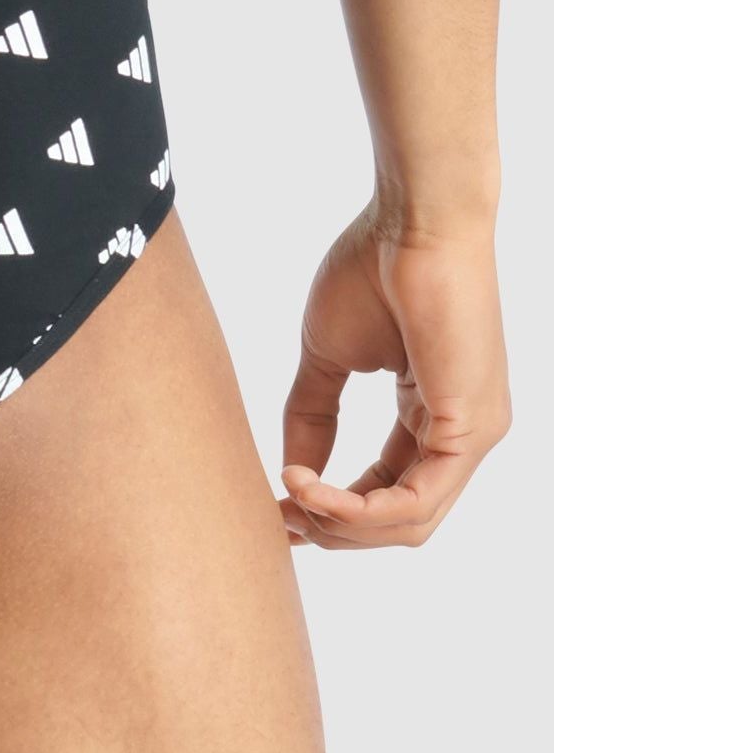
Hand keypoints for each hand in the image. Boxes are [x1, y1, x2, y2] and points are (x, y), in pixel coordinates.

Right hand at [279, 207, 508, 549]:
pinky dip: (357, 509)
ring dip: (341, 526)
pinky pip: (414, 501)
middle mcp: (462, 434)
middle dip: (335, 530)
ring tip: (292, 502)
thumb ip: (313, 415)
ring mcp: (473, 435)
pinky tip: (311, 490)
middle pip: (400, 521)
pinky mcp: (470, 429)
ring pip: (409, 523)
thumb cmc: (372, 270)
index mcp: (433, 415)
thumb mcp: (329, 356)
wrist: (412, 223)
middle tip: (281, 517)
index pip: (388, 491)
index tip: (279, 505)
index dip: (331, 508)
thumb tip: (294, 470)